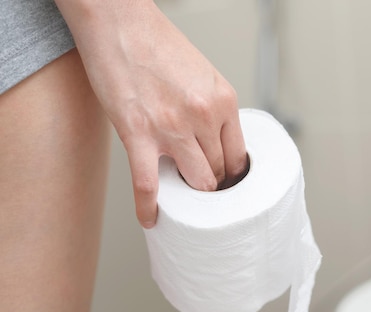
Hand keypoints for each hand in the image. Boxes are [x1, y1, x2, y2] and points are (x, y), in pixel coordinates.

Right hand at [54, 0, 247, 227]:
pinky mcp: (138, 134)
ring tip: (183, 199)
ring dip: (190, 195)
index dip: (232, 176)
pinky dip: (150, 207)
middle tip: (202, 193)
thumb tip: (215, 145)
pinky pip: (149, 185)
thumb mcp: (204, 77)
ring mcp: (173, 128)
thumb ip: (214, 112)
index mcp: (224, 102)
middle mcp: (204, 116)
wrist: (120, 22)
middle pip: (219, 172)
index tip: (224, 184)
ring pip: (196, 183)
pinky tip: (152, 219)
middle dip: (212, 185)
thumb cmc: (159, 45)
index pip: (239, 157)